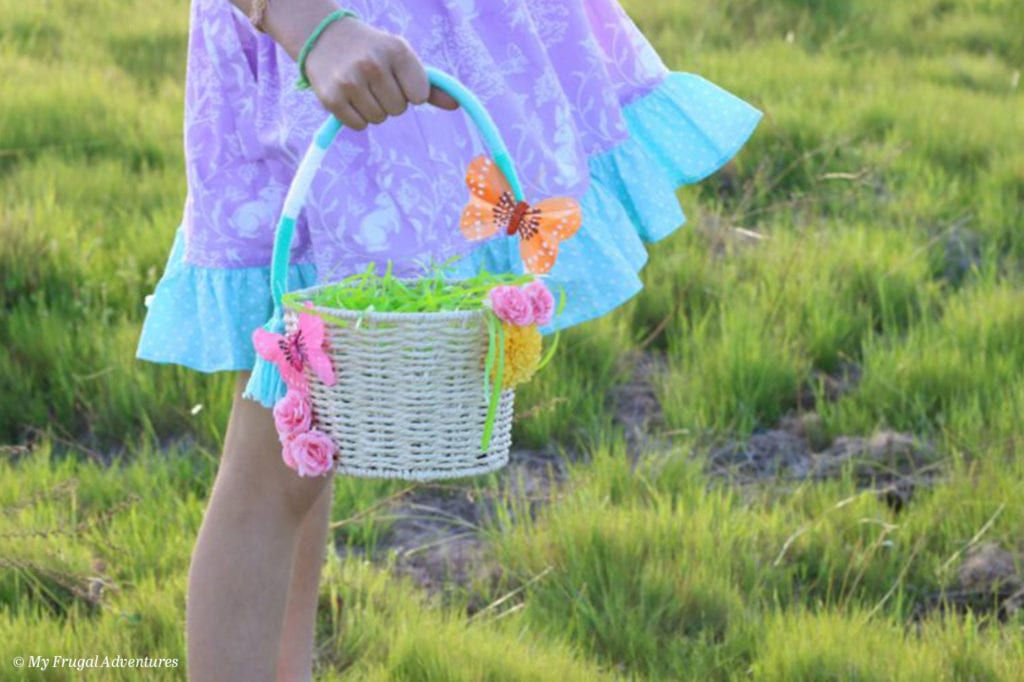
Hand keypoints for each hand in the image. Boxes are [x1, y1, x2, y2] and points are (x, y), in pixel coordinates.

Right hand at [303, 16, 458, 129]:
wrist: (326, 37)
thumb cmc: (373, 51)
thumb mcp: (402, 59)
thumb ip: (430, 84)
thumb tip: (457, 105)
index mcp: (397, 51)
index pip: (420, 96)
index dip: (410, 92)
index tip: (396, 78)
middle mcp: (373, 64)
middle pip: (399, 109)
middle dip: (390, 100)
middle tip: (374, 81)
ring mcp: (350, 81)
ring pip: (379, 119)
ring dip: (373, 109)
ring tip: (360, 87)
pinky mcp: (332, 97)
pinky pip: (359, 126)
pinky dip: (356, 118)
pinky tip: (348, 96)